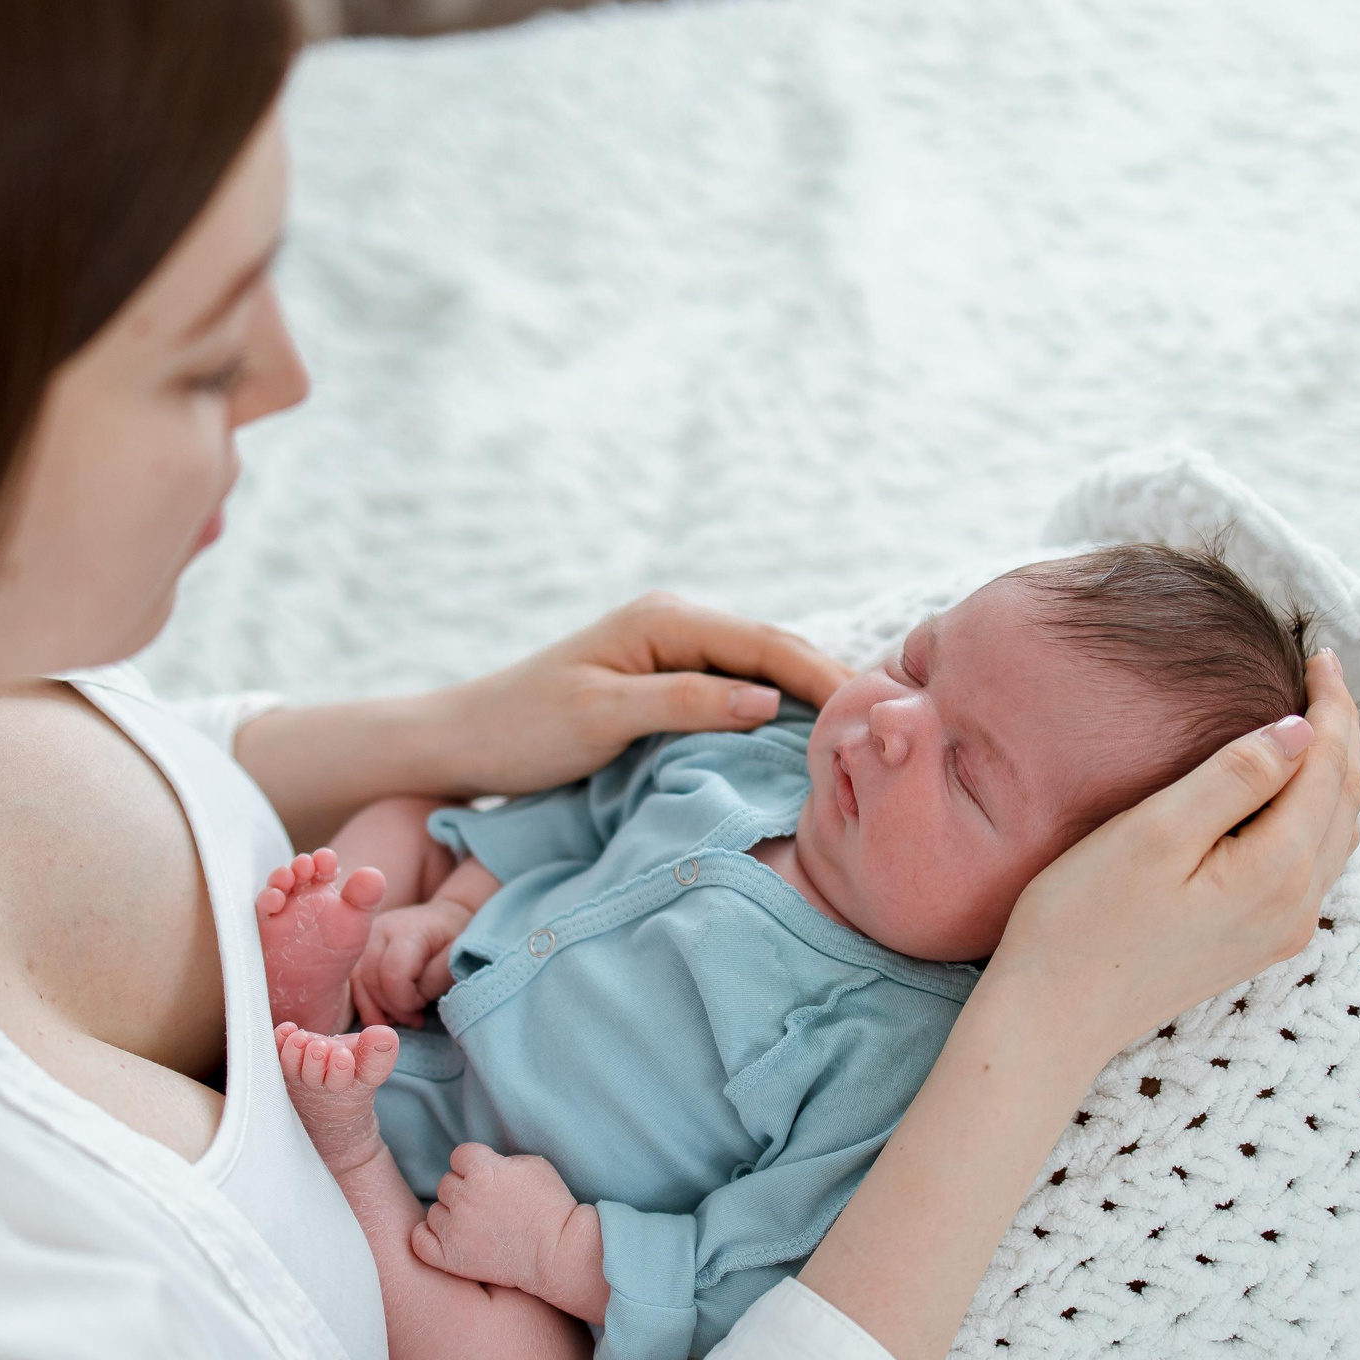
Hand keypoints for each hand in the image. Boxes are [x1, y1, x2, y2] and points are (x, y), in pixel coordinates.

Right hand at [351, 898, 472, 1027]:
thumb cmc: (455, 938)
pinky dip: (367, 1002)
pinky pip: (355, 980)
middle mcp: (379, 930)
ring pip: (357, 981)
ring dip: (374, 1008)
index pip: (392, 975)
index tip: (422, 1006)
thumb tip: (413, 1000)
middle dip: (390, 1008)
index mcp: (406, 931)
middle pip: (370, 979)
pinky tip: (385, 1014)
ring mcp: (367, 938)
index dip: (405, 1000)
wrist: (446, 917)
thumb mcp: (458, 957)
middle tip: (414, 1019)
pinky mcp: (361, 948)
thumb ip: (436, 979)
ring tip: (398, 1021)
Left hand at [411, 1143, 610, 1323]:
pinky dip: (428, 1238)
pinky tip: (446, 1238)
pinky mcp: (451, 1258)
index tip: (488, 1177)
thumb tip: (483, 1166)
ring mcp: (455, 1229)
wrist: (559, 1254)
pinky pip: (420, 1241)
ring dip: (450, 1215)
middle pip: (446, 1183)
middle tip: (487, 1206)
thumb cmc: (552, 1207)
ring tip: (476, 1226)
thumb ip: (500, 1161)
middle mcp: (464, 1197)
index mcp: (483, 1170)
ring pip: (435, 1211)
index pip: (459, 1155)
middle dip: (464, 1190)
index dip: (474, 1165)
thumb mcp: (534, 1165)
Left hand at [426, 593, 855, 799]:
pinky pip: (739, 690)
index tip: (875, 710)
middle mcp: (676, 624)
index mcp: (665, 620)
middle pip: (776, 650)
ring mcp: (673, 651)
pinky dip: (779, 710)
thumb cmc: (524, 729)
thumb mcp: (603, 718)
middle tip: (894, 722)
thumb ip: (685, 703)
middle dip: (834, 681)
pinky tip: (809, 737)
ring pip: (764, 670)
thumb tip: (769, 701)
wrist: (466, 740)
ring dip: (813, 697)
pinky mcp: (668, 681)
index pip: (767, 645)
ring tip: (867, 730)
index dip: (826, 677)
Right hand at [992, 650, 1359, 1045]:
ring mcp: (1281, 930)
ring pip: (1334, 833)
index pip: (1328, 766)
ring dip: (1333, 773)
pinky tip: (1289, 793)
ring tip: (1313, 721)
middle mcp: (1297, 906)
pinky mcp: (1258, 943)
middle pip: (1344, 799)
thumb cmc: (1084, 919)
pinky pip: (1311, 863)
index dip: (1331, 706)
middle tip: (1323, 676)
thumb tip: (1298, 730)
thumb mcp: (1156, 832)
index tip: (1319, 655)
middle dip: (1342, 733)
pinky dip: (1314, 813)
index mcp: (1277, 870)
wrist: (1053, 1016)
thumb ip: (1234, 777)